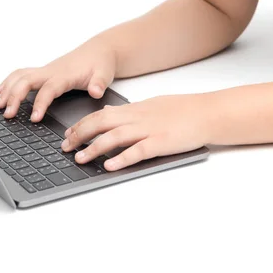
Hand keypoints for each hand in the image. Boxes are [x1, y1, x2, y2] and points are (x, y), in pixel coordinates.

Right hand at [0, 37, 116, 121]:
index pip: (48, 89)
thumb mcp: (105, 74)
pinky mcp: (43, 72)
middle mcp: (51, 71)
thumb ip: (99, 83)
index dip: (39, 103)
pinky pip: (21, 74)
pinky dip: (8, 82)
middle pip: (26, 81)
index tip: (33, 118)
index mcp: (65, 74)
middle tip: (7, 114)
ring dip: (7, 89)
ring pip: (20, 76)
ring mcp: (45, 70)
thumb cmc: (100, 63)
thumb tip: (96, 91)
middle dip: (14, 96)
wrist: (100, 51)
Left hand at [61, 94, 208, 170]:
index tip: (67, 133)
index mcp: (134, 109)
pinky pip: (138, 151)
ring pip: (114, 137)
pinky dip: (122, 158)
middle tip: (65, 147)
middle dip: (80, 135)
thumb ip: (129, 111)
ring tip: (80, 158)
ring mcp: (149, 130)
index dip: (81, 124)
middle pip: (101, 123)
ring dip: (94, 148)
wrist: (207, 112)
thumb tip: (110, 113)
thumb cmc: (182, 110)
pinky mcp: (161, 143)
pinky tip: (110, 166)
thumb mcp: (150, 105)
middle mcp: (137, 118)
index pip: (100, 114)